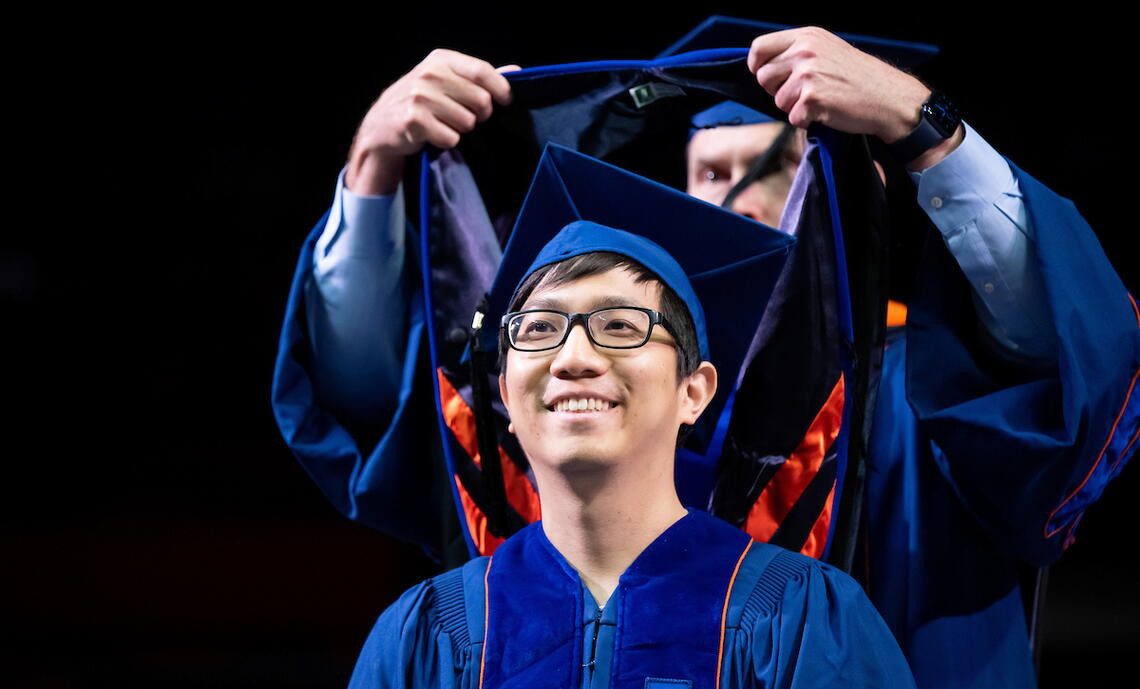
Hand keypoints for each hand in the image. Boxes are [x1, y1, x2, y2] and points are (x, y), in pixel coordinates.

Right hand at [346, 50, 516, 194]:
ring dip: (461, 129)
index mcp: (440, 59)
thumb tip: (517, 70)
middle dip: (480, 115)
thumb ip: (479, 76)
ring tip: (444, 124)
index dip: (500, 88)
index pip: (482, 71)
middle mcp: (429, 74)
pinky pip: (451, 138)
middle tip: (465, 117)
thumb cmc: (421, 101)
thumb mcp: (447, 81)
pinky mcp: (413, 120)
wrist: (382, 124)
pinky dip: (447, 141)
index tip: (506, 101)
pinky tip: (433, 134)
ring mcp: (420, 96)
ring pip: (468, 122)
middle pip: (481, 101)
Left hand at [747, 27, 931, 143]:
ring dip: (794, 107)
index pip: (760, 47)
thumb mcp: (828, 50)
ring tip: (819, 101)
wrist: (888, 97)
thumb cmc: (858, 77)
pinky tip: (825, 112)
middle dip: (776, 91)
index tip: (766, 75)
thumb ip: (798, 52)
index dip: (757, 65)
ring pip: (777, 100)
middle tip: (801, 93)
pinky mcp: (812, 98)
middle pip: (764, 77)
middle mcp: (805, 52)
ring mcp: (808, 74)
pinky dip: (805, 121)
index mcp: (807, 37)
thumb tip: (765, 66)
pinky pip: (792, 117)